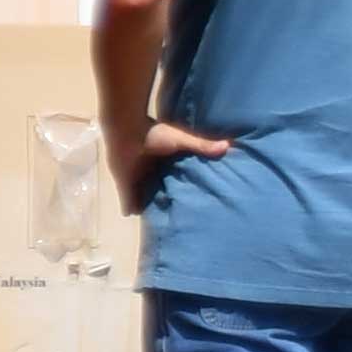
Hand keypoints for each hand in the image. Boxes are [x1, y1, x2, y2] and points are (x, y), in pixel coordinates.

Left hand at [102, 119, 228, 213]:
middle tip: (173, 211)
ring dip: (145, 204)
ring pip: (140, 195)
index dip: (176, 184)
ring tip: (155, 219)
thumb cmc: (153, 134)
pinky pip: (126, 199)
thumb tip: (228, 146)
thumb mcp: (181, 140)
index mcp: (159, 159)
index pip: (169, 175)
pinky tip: (131, 215)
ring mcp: (133, 177)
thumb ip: (201, 146)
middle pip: (155, 187)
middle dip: (161, 196)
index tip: (186, 195)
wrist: (128, 131)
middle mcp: (146, 169)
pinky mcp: (123, 183)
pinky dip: (129, 207)